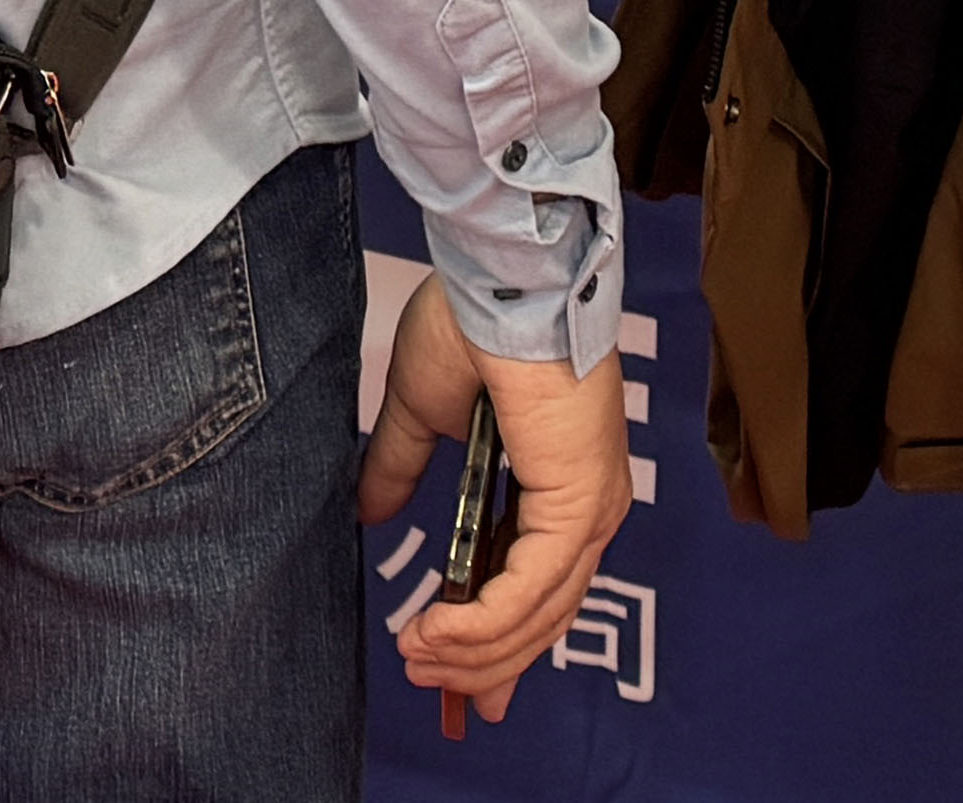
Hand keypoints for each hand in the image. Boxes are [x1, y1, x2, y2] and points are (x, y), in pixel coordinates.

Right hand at [357, 279, 621, 727]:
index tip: (467, 687)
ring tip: (415, 657)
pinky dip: (481, 624)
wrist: (493, 275)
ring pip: (538, 614)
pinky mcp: (578, 506)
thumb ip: (402, 467)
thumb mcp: (423, 410)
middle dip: (485, 663)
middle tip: (433, 686)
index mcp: (565, 480)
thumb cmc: (469, 320)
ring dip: (472, 648)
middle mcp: (591, 503)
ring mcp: (591, 508)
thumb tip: (370, 514)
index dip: (504, 642)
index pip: (544, 586)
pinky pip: (530, 592)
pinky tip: (434, 631)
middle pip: (544, 615)